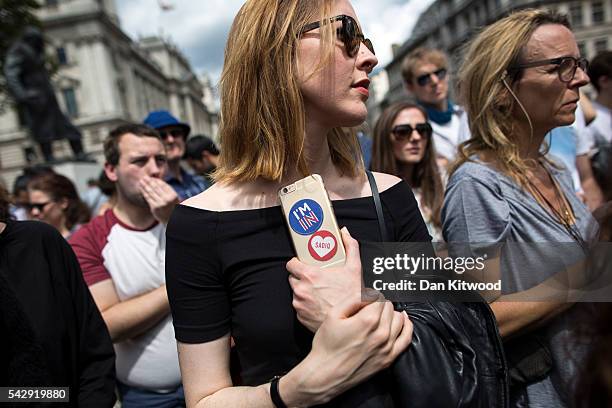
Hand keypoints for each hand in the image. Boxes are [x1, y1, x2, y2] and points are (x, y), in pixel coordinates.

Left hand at [139, 176, 178, 223]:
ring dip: (144, 185)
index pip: (163, 185)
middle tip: (144, 177)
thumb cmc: (171, 207)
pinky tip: (141, 189)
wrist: (171, 219)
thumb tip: (155, 180)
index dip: (156, 180)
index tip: (151, 177)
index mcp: (173, 195)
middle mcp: (167, 199)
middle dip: (149, 181)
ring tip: (141, 181)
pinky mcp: (154, 208)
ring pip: (151, 192)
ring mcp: (161, 203)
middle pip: (156, 187)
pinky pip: (148, 198)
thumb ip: (166, 190)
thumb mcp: (172, 198)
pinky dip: (143, 192)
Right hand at [286, 294, 411, 404]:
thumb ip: (353, 298)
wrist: (326, 374)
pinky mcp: (389, 358)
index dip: (369, 297)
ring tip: (379, 316)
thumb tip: (368, 293)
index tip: (361, 302)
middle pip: (389, 307)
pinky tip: (402, 320)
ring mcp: (387, 347)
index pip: (379, 297)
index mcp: (367, 320)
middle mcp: (381, 333)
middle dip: (379, 305)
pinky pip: (406, 338)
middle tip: (366, 310)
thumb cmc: (326, 345)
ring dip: (390, 314)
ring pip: (399, 319)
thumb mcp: (333, 314)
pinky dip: (406, 326)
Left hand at [287, 227, 361, 331]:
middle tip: (314, 279)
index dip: (296, 263)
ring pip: (296, 294)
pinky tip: (318, 305)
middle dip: (301, 278)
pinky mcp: (300, 317)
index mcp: (309, 275)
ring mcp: (299, 304)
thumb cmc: (351, 297)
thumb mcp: (354, 268)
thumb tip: (345, 233)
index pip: (291, 264)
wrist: (351, 322)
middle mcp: (301, 289)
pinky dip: (306, 306)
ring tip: (318, 293)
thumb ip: (350, 247)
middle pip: (293, 279)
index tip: (302, 264)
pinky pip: (299, 308)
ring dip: (304, 292)